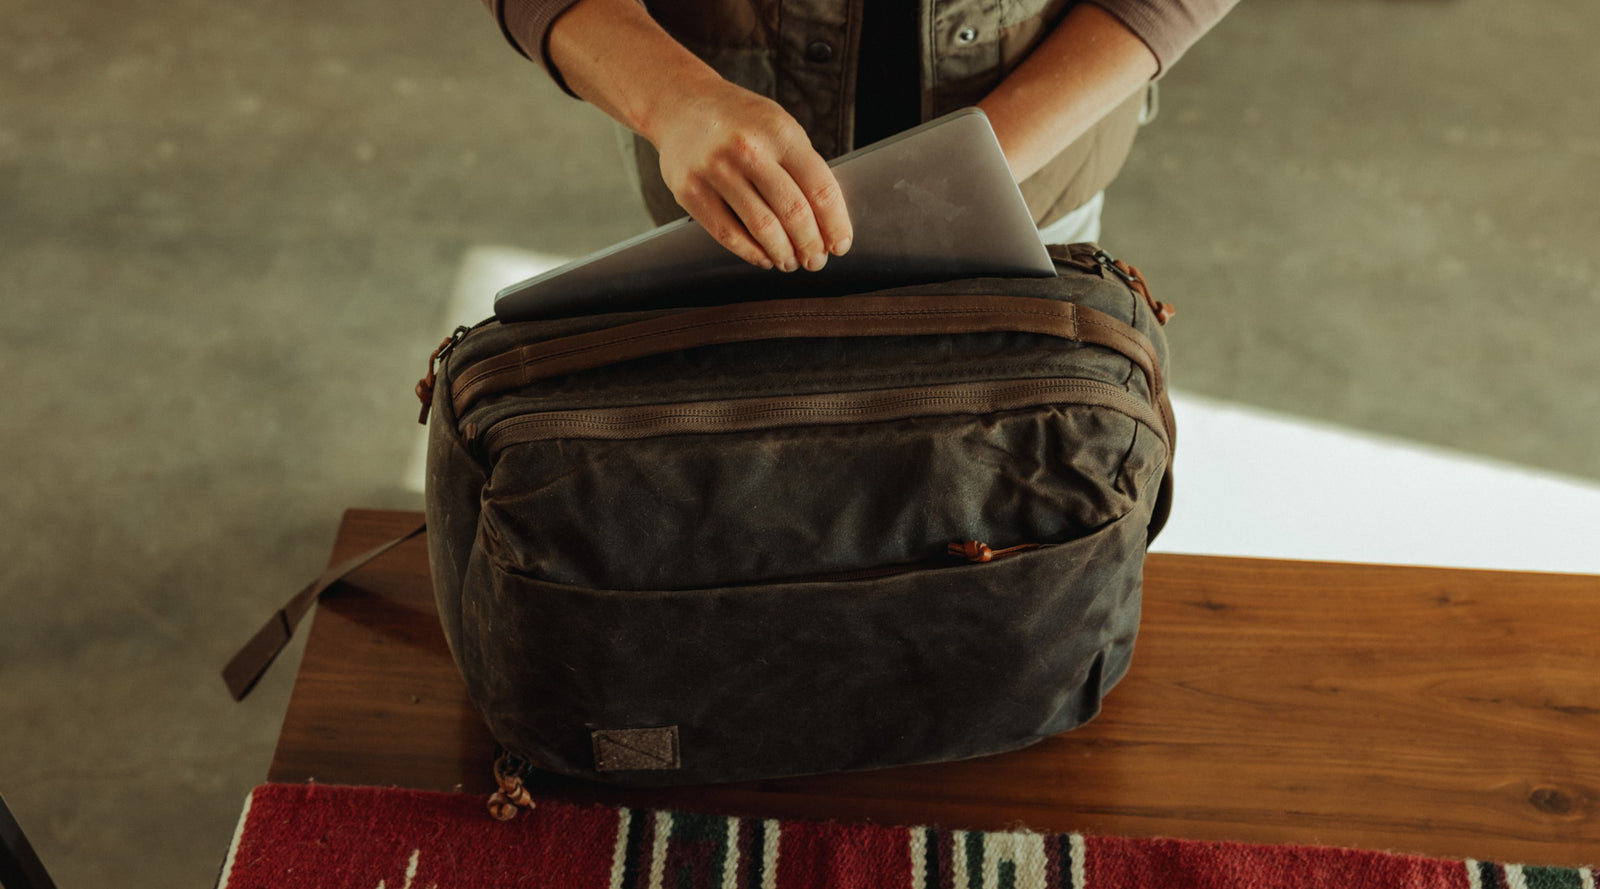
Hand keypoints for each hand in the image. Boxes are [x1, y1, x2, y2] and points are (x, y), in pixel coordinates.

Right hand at [646, 78, 852, 270]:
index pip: (820, 187)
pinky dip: (751, 253)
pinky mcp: (690, 190)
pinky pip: (728, 233)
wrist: (681, 103)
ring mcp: (716, 170)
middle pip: (793, 212)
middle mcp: (748, 149)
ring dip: (783, 253)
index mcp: (779, 132)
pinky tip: (763, 256)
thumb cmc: (739, 120)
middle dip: (811, 245)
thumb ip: (801, 165)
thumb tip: (827, 220)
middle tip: (815, 260)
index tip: (840, 244)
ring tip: (791, 262)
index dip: (835, 223)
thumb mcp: (778, 125)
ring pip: (762, 227)